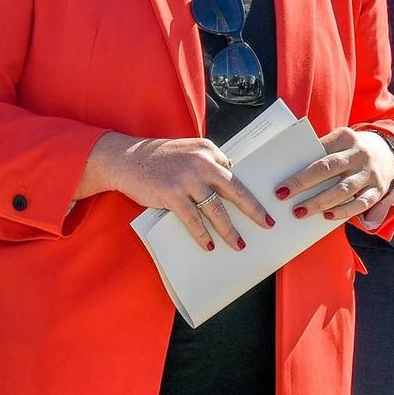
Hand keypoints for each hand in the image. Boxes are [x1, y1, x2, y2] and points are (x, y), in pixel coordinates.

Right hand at [90, 133, 272, 252]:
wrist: (126, 159)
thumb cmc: (157, 158)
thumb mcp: (186, 150)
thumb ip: (206, 162)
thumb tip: (228, 183)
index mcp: (207, 149)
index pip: (234, 172)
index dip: (249, 190)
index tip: (262, 205)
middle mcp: (201, 162)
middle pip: (235, 189)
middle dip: (254, 210)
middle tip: (267, 223)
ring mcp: (186, 178)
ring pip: (216, 209)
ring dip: (229, 230)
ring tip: (238, 244)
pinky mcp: (171, 194)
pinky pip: (193, 219)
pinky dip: (203, 235)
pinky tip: (209, 245)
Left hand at [274, 127, 393, 225]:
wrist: (387, 151)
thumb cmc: (350, 150)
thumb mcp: (339, 142)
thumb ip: (320, 153)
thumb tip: (290, 172)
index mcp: (345, 137)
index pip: (318, 151)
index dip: (299, 168)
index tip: (280, 183)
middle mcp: (358, 154)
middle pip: (327, 169)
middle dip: (303, 183)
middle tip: (283, 195)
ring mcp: (369, 172)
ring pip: (343, 189)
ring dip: (320, 202)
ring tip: (300, 211)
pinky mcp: (379, 189)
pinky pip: (361, 203)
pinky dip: (344, 211)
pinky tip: (327, 216)